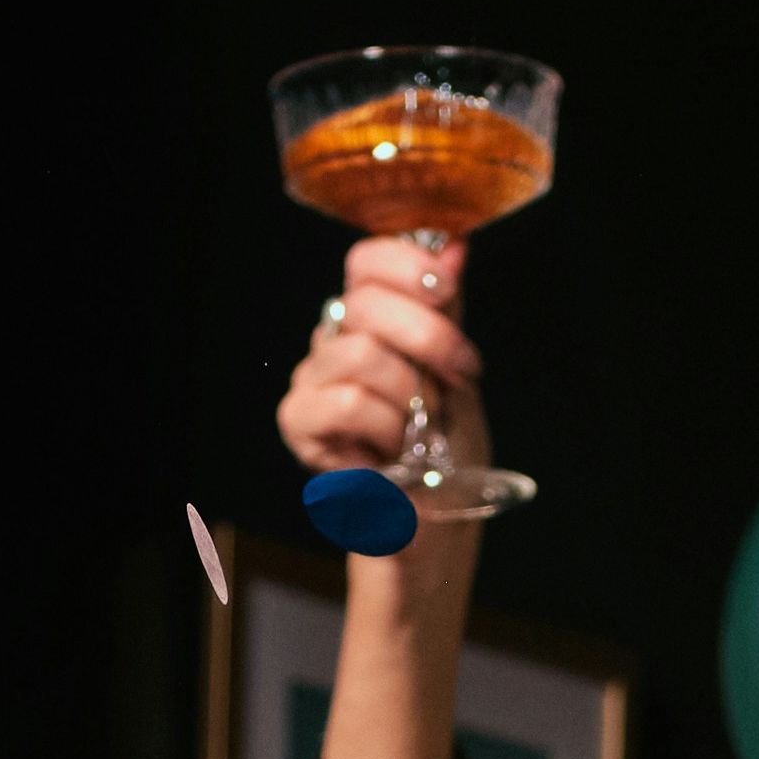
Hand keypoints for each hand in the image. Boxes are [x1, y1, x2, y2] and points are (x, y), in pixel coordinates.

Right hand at [270, 230, 490, 510]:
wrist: (436, 514)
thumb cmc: (446, 444)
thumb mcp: (457, 366)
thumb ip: (448, 308)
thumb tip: (455, 244)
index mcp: (369, 316)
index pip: (366, 261)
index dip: (407, 266)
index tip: (447, 290)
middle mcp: (334, 338)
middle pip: (367, 301)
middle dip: (429, 337)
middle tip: (460, 374)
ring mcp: (312, 378)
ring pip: (361, 354)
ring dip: (410, 394)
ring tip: (421, 426)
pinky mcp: (299, 421)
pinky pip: (346, 402)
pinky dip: (385, 425)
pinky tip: (392, 449)